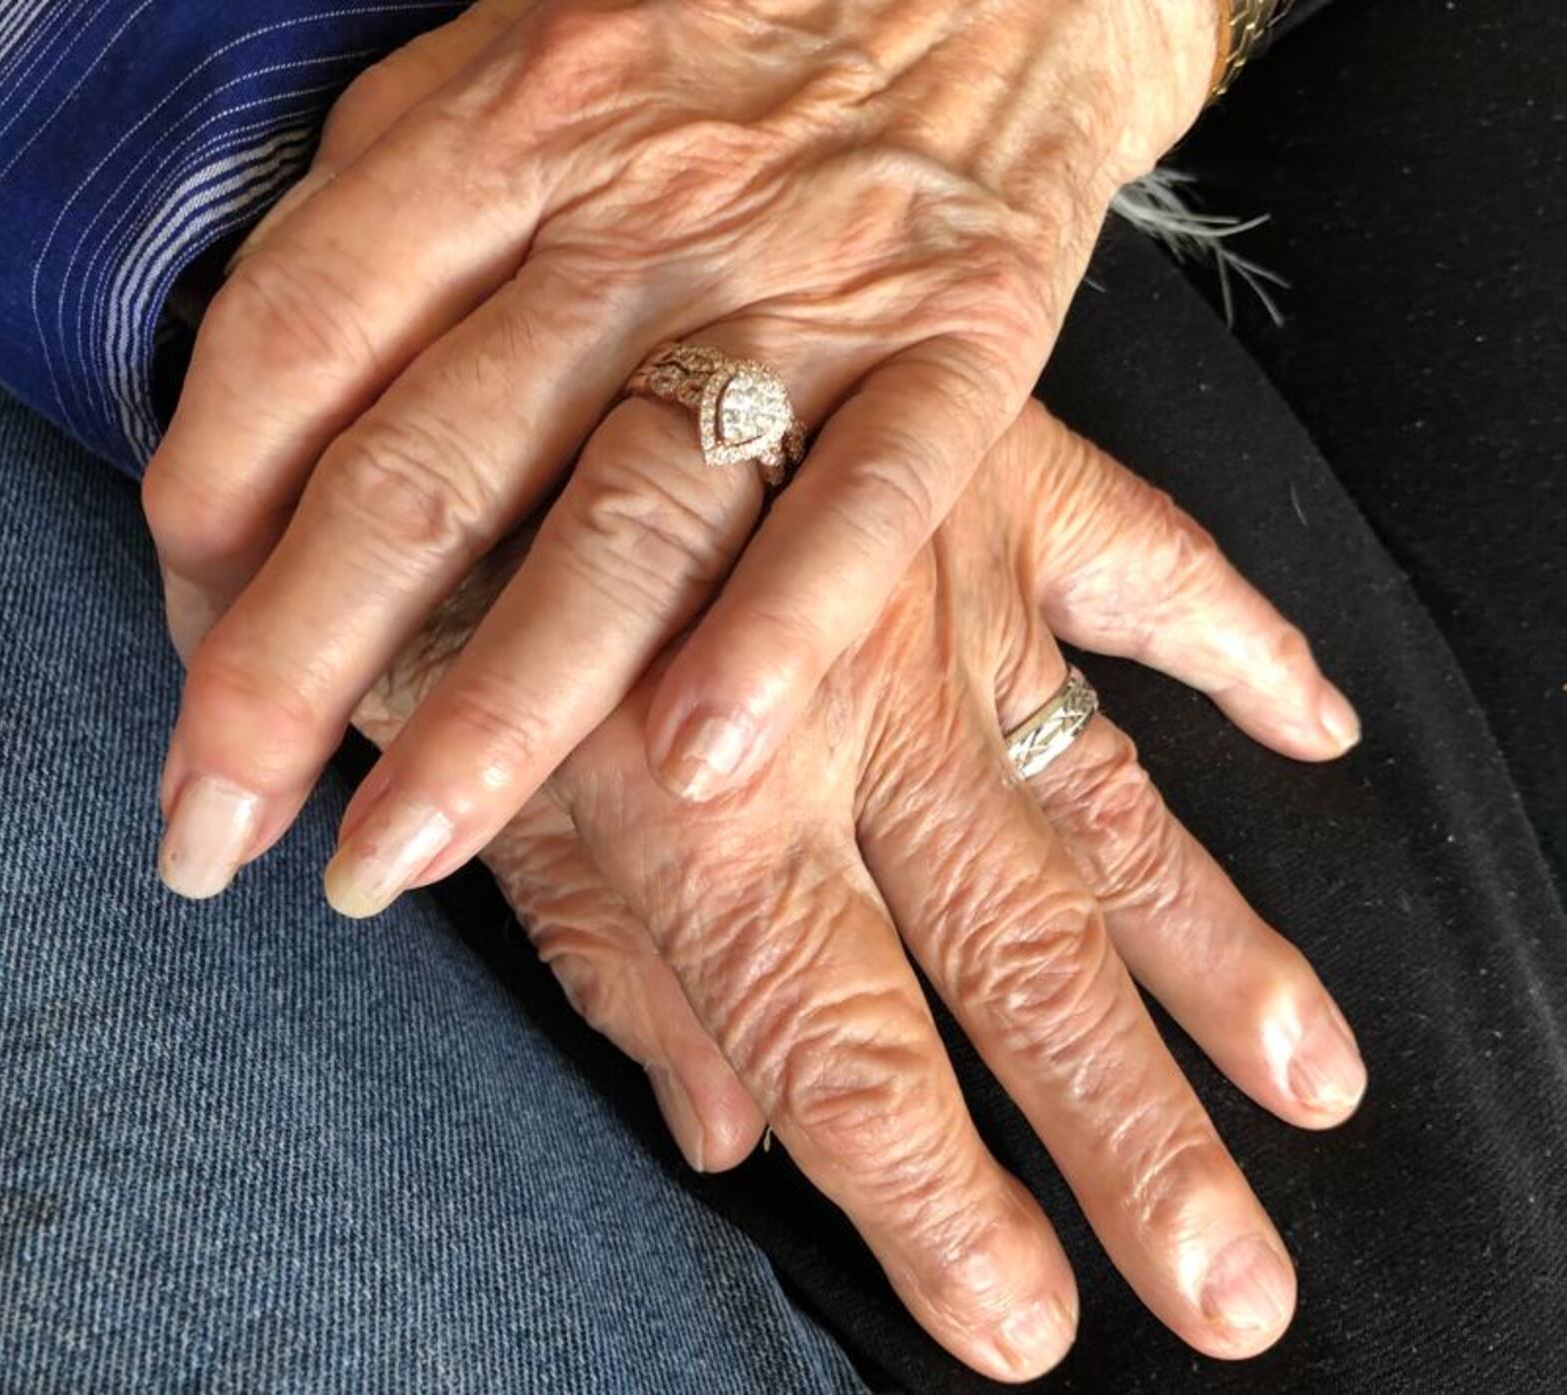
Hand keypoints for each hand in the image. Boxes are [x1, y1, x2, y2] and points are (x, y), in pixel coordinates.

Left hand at [145, 0, 1223, 908]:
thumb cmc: (731, 24)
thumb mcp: (521, 58)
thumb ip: (391, 220)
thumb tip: (257, 436)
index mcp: (505, 125)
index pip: (305, 333)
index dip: (209, 506)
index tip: (176, 652)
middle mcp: (635, 216)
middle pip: (431, 466)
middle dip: (296, 668)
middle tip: (215, 828)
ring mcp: (799, 288)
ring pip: (628, 514)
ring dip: (504, 703)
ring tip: (406, 849)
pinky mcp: (954, 346)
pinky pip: (860, 507)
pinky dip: (776, 634)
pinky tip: (692, 766)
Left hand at [349, 401, 1365, 1381]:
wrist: (503, 293)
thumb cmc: (442, 565)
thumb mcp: (475, 774)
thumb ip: (606, 959)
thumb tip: (726, 1138)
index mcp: (705, 810)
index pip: (842, 1054)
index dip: (936, 1206)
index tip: (1025, 1327)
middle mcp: (854, 715)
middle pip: (1012, 961)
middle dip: (1126, 1137)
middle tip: (1231, 1286)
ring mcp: (942, 591)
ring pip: (1106, 806)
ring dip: (1219, 954)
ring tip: (1317, 1083)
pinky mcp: (988, 476)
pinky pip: (1149, 562)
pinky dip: (1237, 639)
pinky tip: (1324, 724)